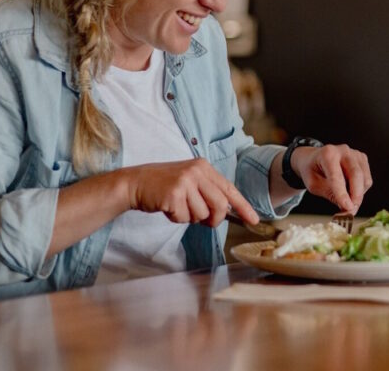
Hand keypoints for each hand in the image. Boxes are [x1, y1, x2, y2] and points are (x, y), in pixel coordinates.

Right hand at [126, 158, 258, 226]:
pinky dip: (176, 218)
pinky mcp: (173, 193)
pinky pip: (184, 217)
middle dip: (214, 219)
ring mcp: (185, 181)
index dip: (243, 206)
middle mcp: (197, 171)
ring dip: (190, 218)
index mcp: (204, 167)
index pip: (229, 189)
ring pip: (202, 214)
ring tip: (178, 206)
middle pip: (220, 205)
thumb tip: (228, 211)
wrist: (135, 183)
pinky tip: (167, 207)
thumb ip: (208, 192)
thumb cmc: (163, 185)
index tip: (253, 220)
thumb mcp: (190, 181)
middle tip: (204, 222)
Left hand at [288, 144, 371, 213]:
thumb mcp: (314, 185)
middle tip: (351, 211)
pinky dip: (361, 190)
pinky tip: (350, 192)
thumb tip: (346, 208)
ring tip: (347, 203)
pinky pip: (367, 179)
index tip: (347, 208)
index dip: (342, 194)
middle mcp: (343, 150)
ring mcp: (355, 154)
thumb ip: (329, 194)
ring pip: (364, 179)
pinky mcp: (362, 159)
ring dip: (358, 195)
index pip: (337, 176)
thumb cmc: (312, 171)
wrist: (313, 158)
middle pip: (356, 174)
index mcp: (328, 154)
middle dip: (356, 196)